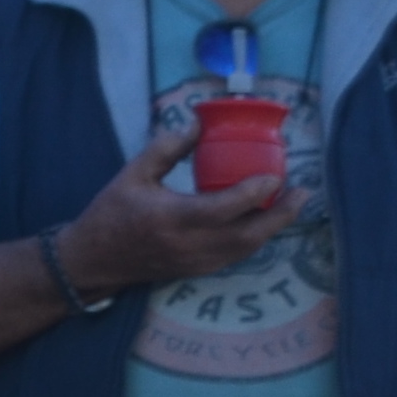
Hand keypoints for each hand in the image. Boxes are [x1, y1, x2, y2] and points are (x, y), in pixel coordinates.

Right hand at [59, 124, 290, 289]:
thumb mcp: (132, 174)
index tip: (274, 175)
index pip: (225, 208)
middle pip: (248, 235)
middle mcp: (189, 244)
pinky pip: (237, 256)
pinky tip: (264, 221)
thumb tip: (198, 126)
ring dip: (274, 227)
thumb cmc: (111, 213)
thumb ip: (166, 149)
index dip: (255, 192)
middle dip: (281, 214)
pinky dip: (256, 238)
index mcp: (172, 218)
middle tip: (301, 192)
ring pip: (248, 249)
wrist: (94, 259)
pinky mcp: (198, 270)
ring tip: (291, 204)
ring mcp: (196, 262)